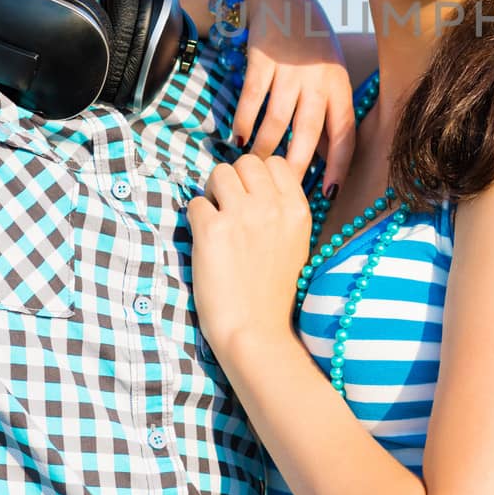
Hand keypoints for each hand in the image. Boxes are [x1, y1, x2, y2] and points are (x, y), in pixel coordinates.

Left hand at [188, 155, 312, 360]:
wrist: (256, 332)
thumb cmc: (273, 294)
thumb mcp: (295, 245)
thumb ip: (283, 212)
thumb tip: (258, 187)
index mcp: (297, 210)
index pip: (275, 163)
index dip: (258, 177)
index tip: (251, 197)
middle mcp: (273, 206)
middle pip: (246, 162)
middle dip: (234, 180)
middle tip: (228, 207)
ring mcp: (243, 215)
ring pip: (218, 173)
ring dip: (212, 193)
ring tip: (214, 220)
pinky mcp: (213, 229)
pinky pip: (195, 203)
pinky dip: (195, 219)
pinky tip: (204, 241)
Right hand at [232, 0, 355, 188]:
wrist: (285, 1)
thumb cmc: (312, 48)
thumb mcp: (330, 78)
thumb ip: (327, 114)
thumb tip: (324, 159)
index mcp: (340, 88)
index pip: (345, 135)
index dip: (339, 167)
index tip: (329, 194)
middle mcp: (318, 81)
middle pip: (308, 134)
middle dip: (296, 167)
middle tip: (282, 190)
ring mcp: (290, 70)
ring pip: (277, 121)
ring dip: (264, 147)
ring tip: (255, 165)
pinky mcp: (263, 60)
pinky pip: (253, 99)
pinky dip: (245, 122)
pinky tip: (240, 137)